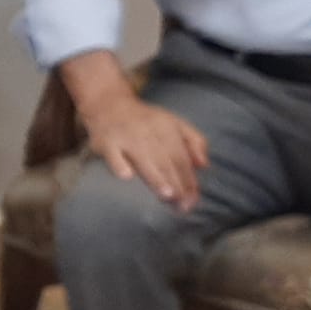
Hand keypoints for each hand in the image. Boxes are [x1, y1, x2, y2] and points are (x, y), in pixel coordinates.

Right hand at [81, 91, 210, 211]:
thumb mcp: (174, 123)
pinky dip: (119, 164)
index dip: (189, 180)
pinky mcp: (106, 142)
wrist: (108, 103)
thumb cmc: (145, 120)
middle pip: (166, 160)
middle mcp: (148, 131)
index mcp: (167, 128)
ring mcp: (126, 137)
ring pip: (143, 159)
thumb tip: (204, 165)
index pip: (182, 157)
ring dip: (155, 177)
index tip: (193, 200)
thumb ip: (194, 141)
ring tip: (167, 195)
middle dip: (176, 184)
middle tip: (182, 206)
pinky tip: (126, 176)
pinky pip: (113, 155)